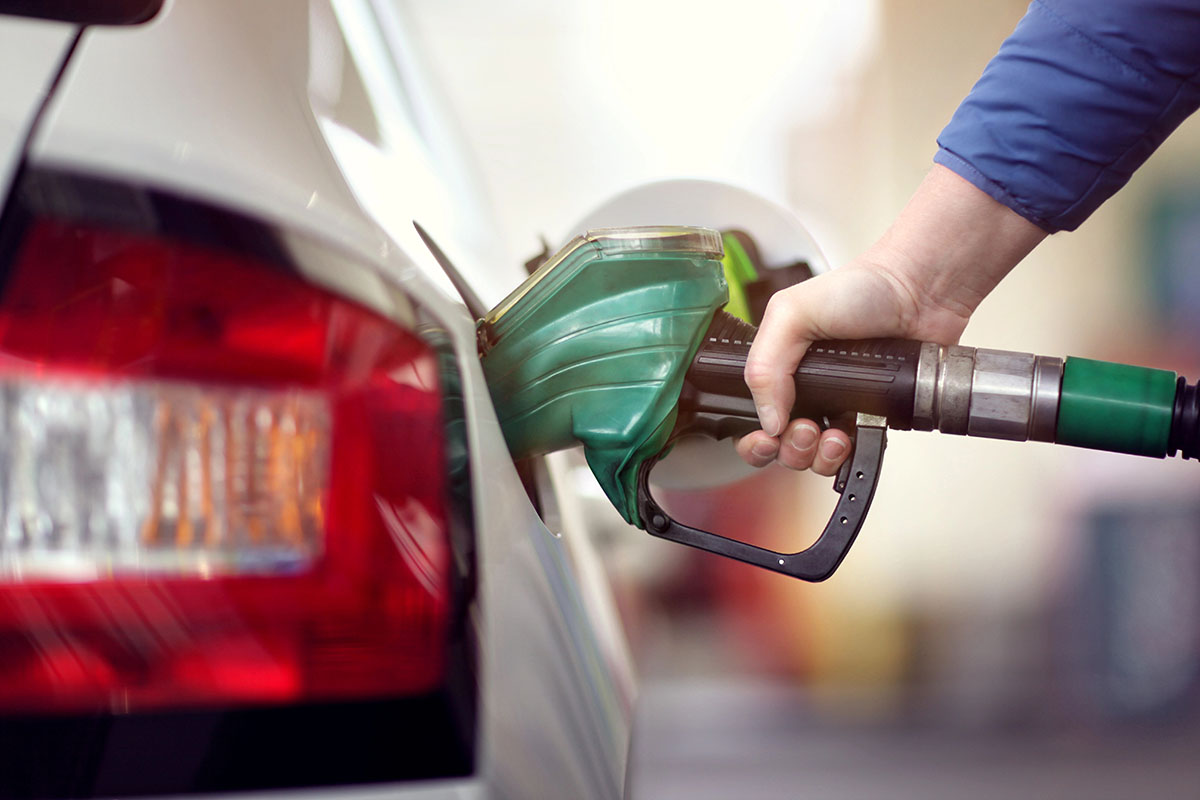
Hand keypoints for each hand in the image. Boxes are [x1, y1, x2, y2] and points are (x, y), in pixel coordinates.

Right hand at [736, 165, 1046, 473]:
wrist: (918, 292)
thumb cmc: (859, 288)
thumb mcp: (790, 313)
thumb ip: (764, 365)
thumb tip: (767, 420)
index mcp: (779, 368)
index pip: (754, 417)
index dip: (754, 438)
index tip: (766, 438)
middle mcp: (806, 390)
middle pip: (783, 446)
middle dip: (790, 449)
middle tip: (806, 430)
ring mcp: (841, 406)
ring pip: (816, 457)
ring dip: (819, 456)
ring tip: (834, 436)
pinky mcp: (874, 415)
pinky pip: (854, 452)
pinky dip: (850, 455)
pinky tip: (853, 436)